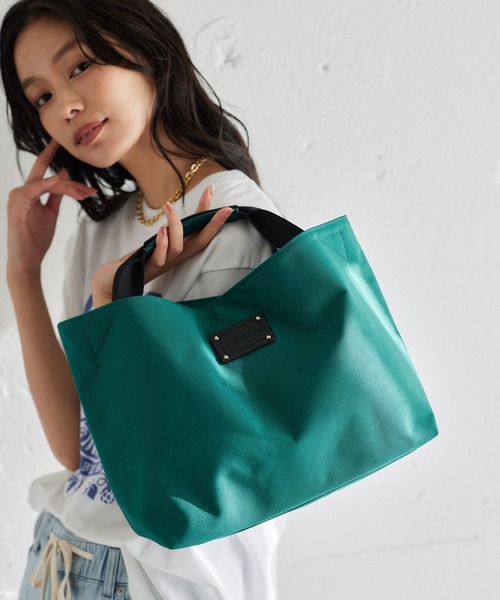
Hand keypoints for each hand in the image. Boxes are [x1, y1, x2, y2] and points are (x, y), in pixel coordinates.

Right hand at [7, 139, 96, 279]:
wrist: (27, 260)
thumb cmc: (36, 238)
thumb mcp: (50, 212)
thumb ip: (56, 194)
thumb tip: (62, 174)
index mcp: (28, 192)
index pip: (41, 168)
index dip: (50, 153)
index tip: (62, 142)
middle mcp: (21, 192)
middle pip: (48, 176)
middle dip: (71, 179)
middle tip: (90, 189)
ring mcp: (17, 198)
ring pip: (47, 184)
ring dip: (69, 188)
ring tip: (85, 194)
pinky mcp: (18, 207)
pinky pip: (33, 190)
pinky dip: (46, 184)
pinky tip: (58, 180)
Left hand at [91, 185, 231, 307]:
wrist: (115, 279)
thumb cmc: (137, 259)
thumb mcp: (156, 241)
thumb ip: (168, 231)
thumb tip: (175, 213)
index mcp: (180, 251)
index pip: (202, 234)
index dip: (214, 221)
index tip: (228, 207)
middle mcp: (176, 259)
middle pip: (201, 242)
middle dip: (212, 225)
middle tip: (223, 208)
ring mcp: (163, 265)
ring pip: (178, 247)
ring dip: (176, 226)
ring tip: (169, 209)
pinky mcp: (148, 268)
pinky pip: (159, 257)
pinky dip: (162, 243)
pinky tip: (161, 230)